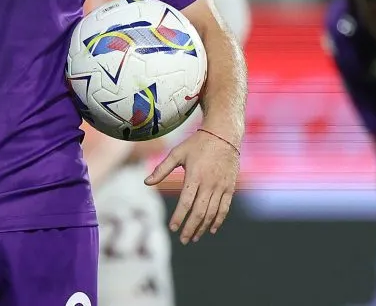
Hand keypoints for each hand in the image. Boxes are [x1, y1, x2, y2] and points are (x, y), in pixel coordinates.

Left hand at [144, 129, 238, 243]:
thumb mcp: (177, 153)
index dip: (179, 217)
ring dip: (203, 227)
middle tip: (184, 240)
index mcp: (194, 176)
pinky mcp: (230, 187)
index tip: (173, 228)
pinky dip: (218, 220)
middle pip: (200, 212)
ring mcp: (221, 186)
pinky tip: (211, 229)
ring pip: (212, 213)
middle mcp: (209, 183)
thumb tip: (146, 182)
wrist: (224, 135)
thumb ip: (162, 169)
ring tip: (195, 237)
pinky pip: (224, 208)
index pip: (186, 202)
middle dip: (191, 228)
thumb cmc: (197, 143)